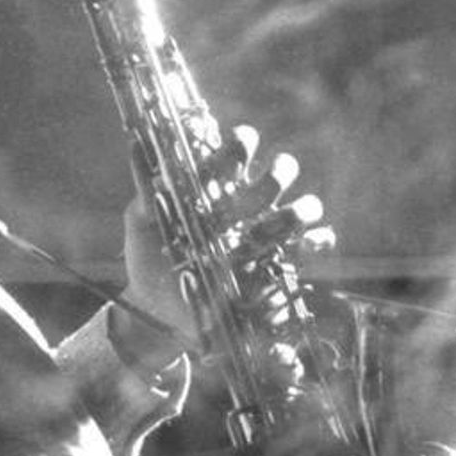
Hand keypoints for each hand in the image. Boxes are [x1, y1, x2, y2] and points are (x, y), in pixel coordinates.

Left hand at [113, 125, 332, 365]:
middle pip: (283, 171)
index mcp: (219, 184)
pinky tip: (295, 252)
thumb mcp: (141, 222)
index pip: (240, 148)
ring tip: (263, 234)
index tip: (227, 158)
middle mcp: (250, 203)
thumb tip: (137, 144)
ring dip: (295, 212)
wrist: (159, 310)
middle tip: (246, 202)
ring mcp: (270, 233)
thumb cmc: (149, 258)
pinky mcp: (283, 264)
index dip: (241, 145)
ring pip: (307, 206)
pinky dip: (316, 243)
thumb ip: (145, 187)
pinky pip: (318, 244)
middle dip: (274, 178)